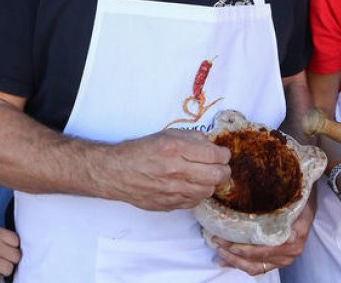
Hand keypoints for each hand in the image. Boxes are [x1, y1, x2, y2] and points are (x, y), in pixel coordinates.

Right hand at [101, 129, 230, 210]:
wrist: (117, 172)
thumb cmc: (141, 151)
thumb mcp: (167, 135)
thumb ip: (193, 138)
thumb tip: (213, 147)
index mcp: (176, 149)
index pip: (215, 155)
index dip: (224, 154)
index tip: (222, 154)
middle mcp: (176, 171)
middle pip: (217, 176)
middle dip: (223, 169)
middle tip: (219, 166)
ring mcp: (173, 191)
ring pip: (208, 191)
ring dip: (211, 183)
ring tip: (204, 176)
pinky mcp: (169, 204)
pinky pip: (194, 202)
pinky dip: (197, 194)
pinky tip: (191, 186)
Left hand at [211, 193, 315, 274]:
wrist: (305, 206)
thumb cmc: (298, 201)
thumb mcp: (297, 204)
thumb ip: (292, 216)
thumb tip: (291, 236)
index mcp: (294, 241)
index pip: (266, 251)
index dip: (247, 250)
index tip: (230, 244)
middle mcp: (289, 254)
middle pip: (256, 261)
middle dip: (234, 254)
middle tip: (217, 242)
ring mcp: (282, 259)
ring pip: (254, 267)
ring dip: (234, 261)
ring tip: (219, 252)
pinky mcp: (276, 261)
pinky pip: (256, 268)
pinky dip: (240, 265)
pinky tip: (226, 261)